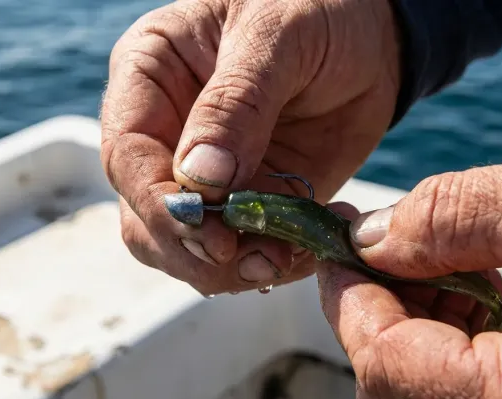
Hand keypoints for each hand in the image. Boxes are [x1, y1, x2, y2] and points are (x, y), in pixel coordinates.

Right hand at [100, 0, 401, 293]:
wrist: (373, 35)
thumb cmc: (316, 8)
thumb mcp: (275, 36)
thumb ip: (234, 105)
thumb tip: (199, 180)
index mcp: (149, 77)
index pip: (128, 156)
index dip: (161, 206)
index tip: (211, 235)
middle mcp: (165, 133)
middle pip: (146, 217)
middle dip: (193, 250)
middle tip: (252, 259)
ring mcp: (205, 176)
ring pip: (186, 248)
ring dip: (230, 269)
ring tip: (287, 256)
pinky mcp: (249, 202)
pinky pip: (242, 252)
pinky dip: (269, 263)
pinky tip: (307, 248)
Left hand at [318, 148, 501, 398]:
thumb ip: (450, 214)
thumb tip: (366, 240)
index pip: (388, 369)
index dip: (348, 299)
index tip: (336, 243)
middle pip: (391, 395)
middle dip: (375, 312)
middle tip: (389, 246)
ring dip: (406, 328)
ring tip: (448, 266)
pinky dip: (439, 348)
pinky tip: (471, 297)